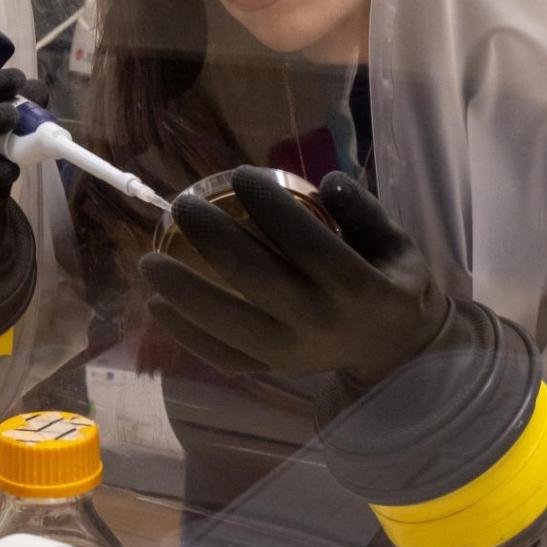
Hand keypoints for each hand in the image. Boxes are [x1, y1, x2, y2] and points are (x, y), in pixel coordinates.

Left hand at [139, 166, 447, 385]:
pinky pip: (220, 355)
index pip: (310, 244)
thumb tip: (325, 183)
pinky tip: (158, 304)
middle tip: (182, 205)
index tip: (239, 174)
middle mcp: (322, 324)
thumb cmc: (390, 283)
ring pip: (228, 324)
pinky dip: (184, 332)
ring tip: (149, 261)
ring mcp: (293, 354)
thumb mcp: (396, 243)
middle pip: (257, 279)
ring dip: (183, 291)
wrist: (395, 354)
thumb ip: (363, 211)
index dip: (271, 207)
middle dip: (212, 237)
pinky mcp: (271, 372)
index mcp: (361, 289)